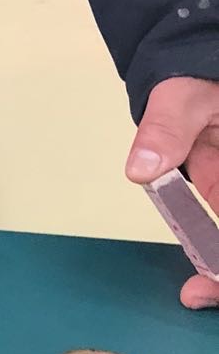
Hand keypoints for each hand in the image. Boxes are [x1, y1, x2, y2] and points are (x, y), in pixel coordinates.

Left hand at [126, 76, 218, 310]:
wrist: (192, 59)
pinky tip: (199, 279)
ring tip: (196, 294)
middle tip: (200, 294)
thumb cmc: (199, 73)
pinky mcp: (218, 184)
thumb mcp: (183, 94)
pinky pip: (217, 225)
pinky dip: (212, 253)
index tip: (215, 276)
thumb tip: (141, 169)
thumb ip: (166, 128)